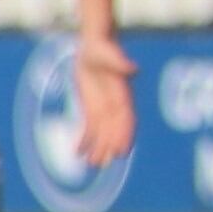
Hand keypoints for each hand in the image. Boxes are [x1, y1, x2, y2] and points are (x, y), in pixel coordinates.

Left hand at [72, 32, 136, 167]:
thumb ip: (119, 61)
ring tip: (92, 164)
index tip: (122, 150)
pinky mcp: (92, 108)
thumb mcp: (108, 53)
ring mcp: (104, 108)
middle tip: (102, 164)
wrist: (94, 46)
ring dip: (98, 148)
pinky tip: (78, 153)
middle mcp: (116, 105)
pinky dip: (85, 141)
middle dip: (109, 147)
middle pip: (114, 131)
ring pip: (103, 133)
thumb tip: (134, 69)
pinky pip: (90, 128)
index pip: (126, 118)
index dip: (125, 134)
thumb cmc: (102, 48)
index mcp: (122, 94)